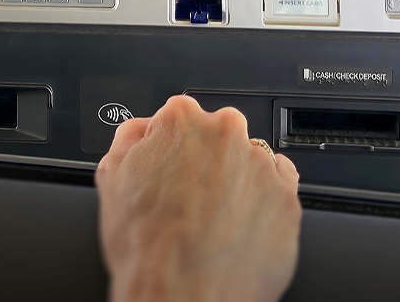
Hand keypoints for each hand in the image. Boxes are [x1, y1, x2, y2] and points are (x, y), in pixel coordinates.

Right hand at [95, 95, 301, 301]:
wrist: (186, 296)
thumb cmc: (147, 248)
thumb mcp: (112, 179)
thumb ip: (129, 138)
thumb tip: (143, 129)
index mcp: (181, 120)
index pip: (178, 116)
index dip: (170, 147)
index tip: (170, 167)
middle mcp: (226, 133)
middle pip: (217, 134)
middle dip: (206, 160)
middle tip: (189, 198)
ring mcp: (261, 165)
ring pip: (249, 160)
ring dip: (235, 181)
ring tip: (213, 220)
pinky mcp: (288, 197)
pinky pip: (279, 186)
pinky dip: (262, 200)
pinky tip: (238, 225)